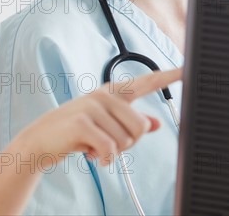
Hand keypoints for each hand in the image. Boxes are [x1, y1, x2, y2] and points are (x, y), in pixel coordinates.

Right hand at [15, 68, 181, 165]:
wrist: (40, 140)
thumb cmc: (76, 131)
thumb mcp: (105, 125)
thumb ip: (130, 123)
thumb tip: (155, 124)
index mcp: (113, 92)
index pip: (147, 82)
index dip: (169, 76)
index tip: (187, 69)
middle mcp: (105, 94)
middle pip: (140, 126)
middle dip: (128, 144)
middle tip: (107, 144)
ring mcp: (93, 106)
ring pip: (126, 140)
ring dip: (112, 152)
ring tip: (95, 146)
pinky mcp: (83, 122)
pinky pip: (110, 148)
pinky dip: (105, 158)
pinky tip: (92, 155)